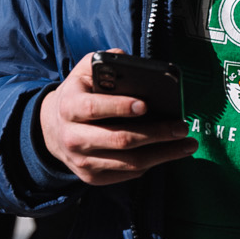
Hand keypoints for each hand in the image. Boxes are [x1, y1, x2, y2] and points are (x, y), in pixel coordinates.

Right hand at [38, 51, 193, 185]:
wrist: (53, 129)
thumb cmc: (79, 95)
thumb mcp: (84, 73)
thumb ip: (106, 63)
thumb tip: (133, 61)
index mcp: (69, 107)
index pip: (94, 108)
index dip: (120, 107)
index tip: (146, 105)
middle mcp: (73, 138)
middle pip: (120, 139)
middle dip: (156, 134)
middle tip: (181, 127)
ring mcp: (82, 161)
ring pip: (129, 162)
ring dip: (163, 154)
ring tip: (187, 145)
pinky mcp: (92, 177)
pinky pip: (128, 174)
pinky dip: (151, 164)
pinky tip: (167, 153)